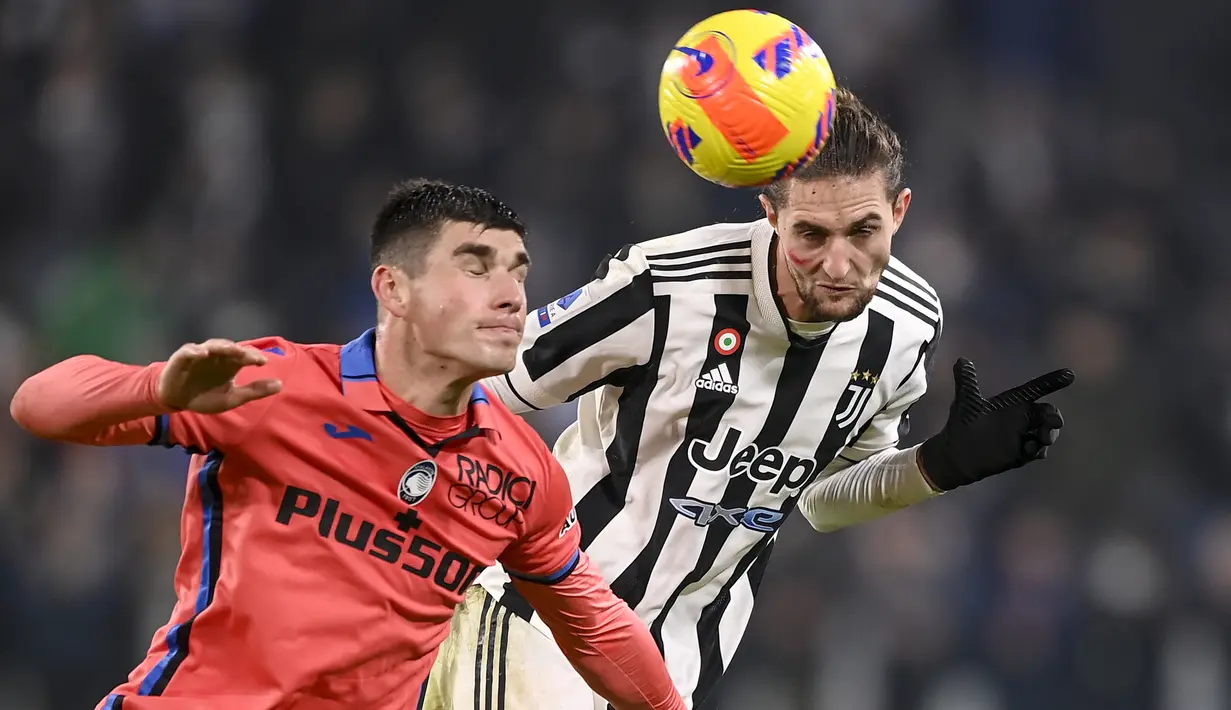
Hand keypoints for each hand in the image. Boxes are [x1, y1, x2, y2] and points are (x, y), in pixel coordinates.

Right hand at [158, 339, 282, 413]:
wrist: (177, 400)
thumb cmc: (205, 397)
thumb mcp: (232, 398)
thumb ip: (254, 391)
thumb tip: (280, 385)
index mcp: (230, 364)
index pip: (245, 356)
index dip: (254, 357)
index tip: (263, 362)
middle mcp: (217, 356)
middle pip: (231, 348)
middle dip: (240, 351)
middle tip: (249, 356)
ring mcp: (200, 355)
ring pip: (212, 346)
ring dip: (221, 346)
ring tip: (231, 349)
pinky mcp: (183, 357)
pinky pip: (189, 351)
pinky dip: (195, 351)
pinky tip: (202, 354)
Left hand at [917, 358, 1073, 491]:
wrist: (956, 453)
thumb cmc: (962, 423)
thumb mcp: (966, 401)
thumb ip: (967, 381)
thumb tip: (961, 360)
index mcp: (1013, 402)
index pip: (1035, 389)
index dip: (1051, 381)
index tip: (1069, 374)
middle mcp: (1022, 418)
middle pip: (1048, 413)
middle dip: (1054, 417)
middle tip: (1054, 422)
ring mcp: (1024, 435)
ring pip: (1048, 432)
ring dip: (1050, 434)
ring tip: (1042, 439)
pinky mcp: (1021, 453)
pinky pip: (1038, 451)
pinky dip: (1038, 449)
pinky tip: (1030, 450)